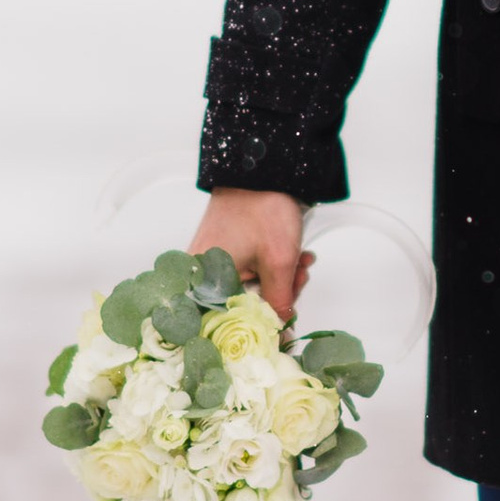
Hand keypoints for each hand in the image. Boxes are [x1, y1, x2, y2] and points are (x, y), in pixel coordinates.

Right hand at [198, 187, 312, 323]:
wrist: (264, 167)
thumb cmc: (262, 207)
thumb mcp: (279, 263)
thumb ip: (279, 304)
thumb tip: (281, 333)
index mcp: (203, 280)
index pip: (226, 324)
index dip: (256, 328)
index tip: (281, 331)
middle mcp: (200, 274)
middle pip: (240, 307)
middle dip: (277, 296)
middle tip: (299, 279)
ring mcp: (212, 262)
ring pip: (250, 289)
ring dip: (280, 281)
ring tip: (299, 261)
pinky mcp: (224, 253)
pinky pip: (248, 272)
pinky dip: (272, 268)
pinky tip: (292, 256)